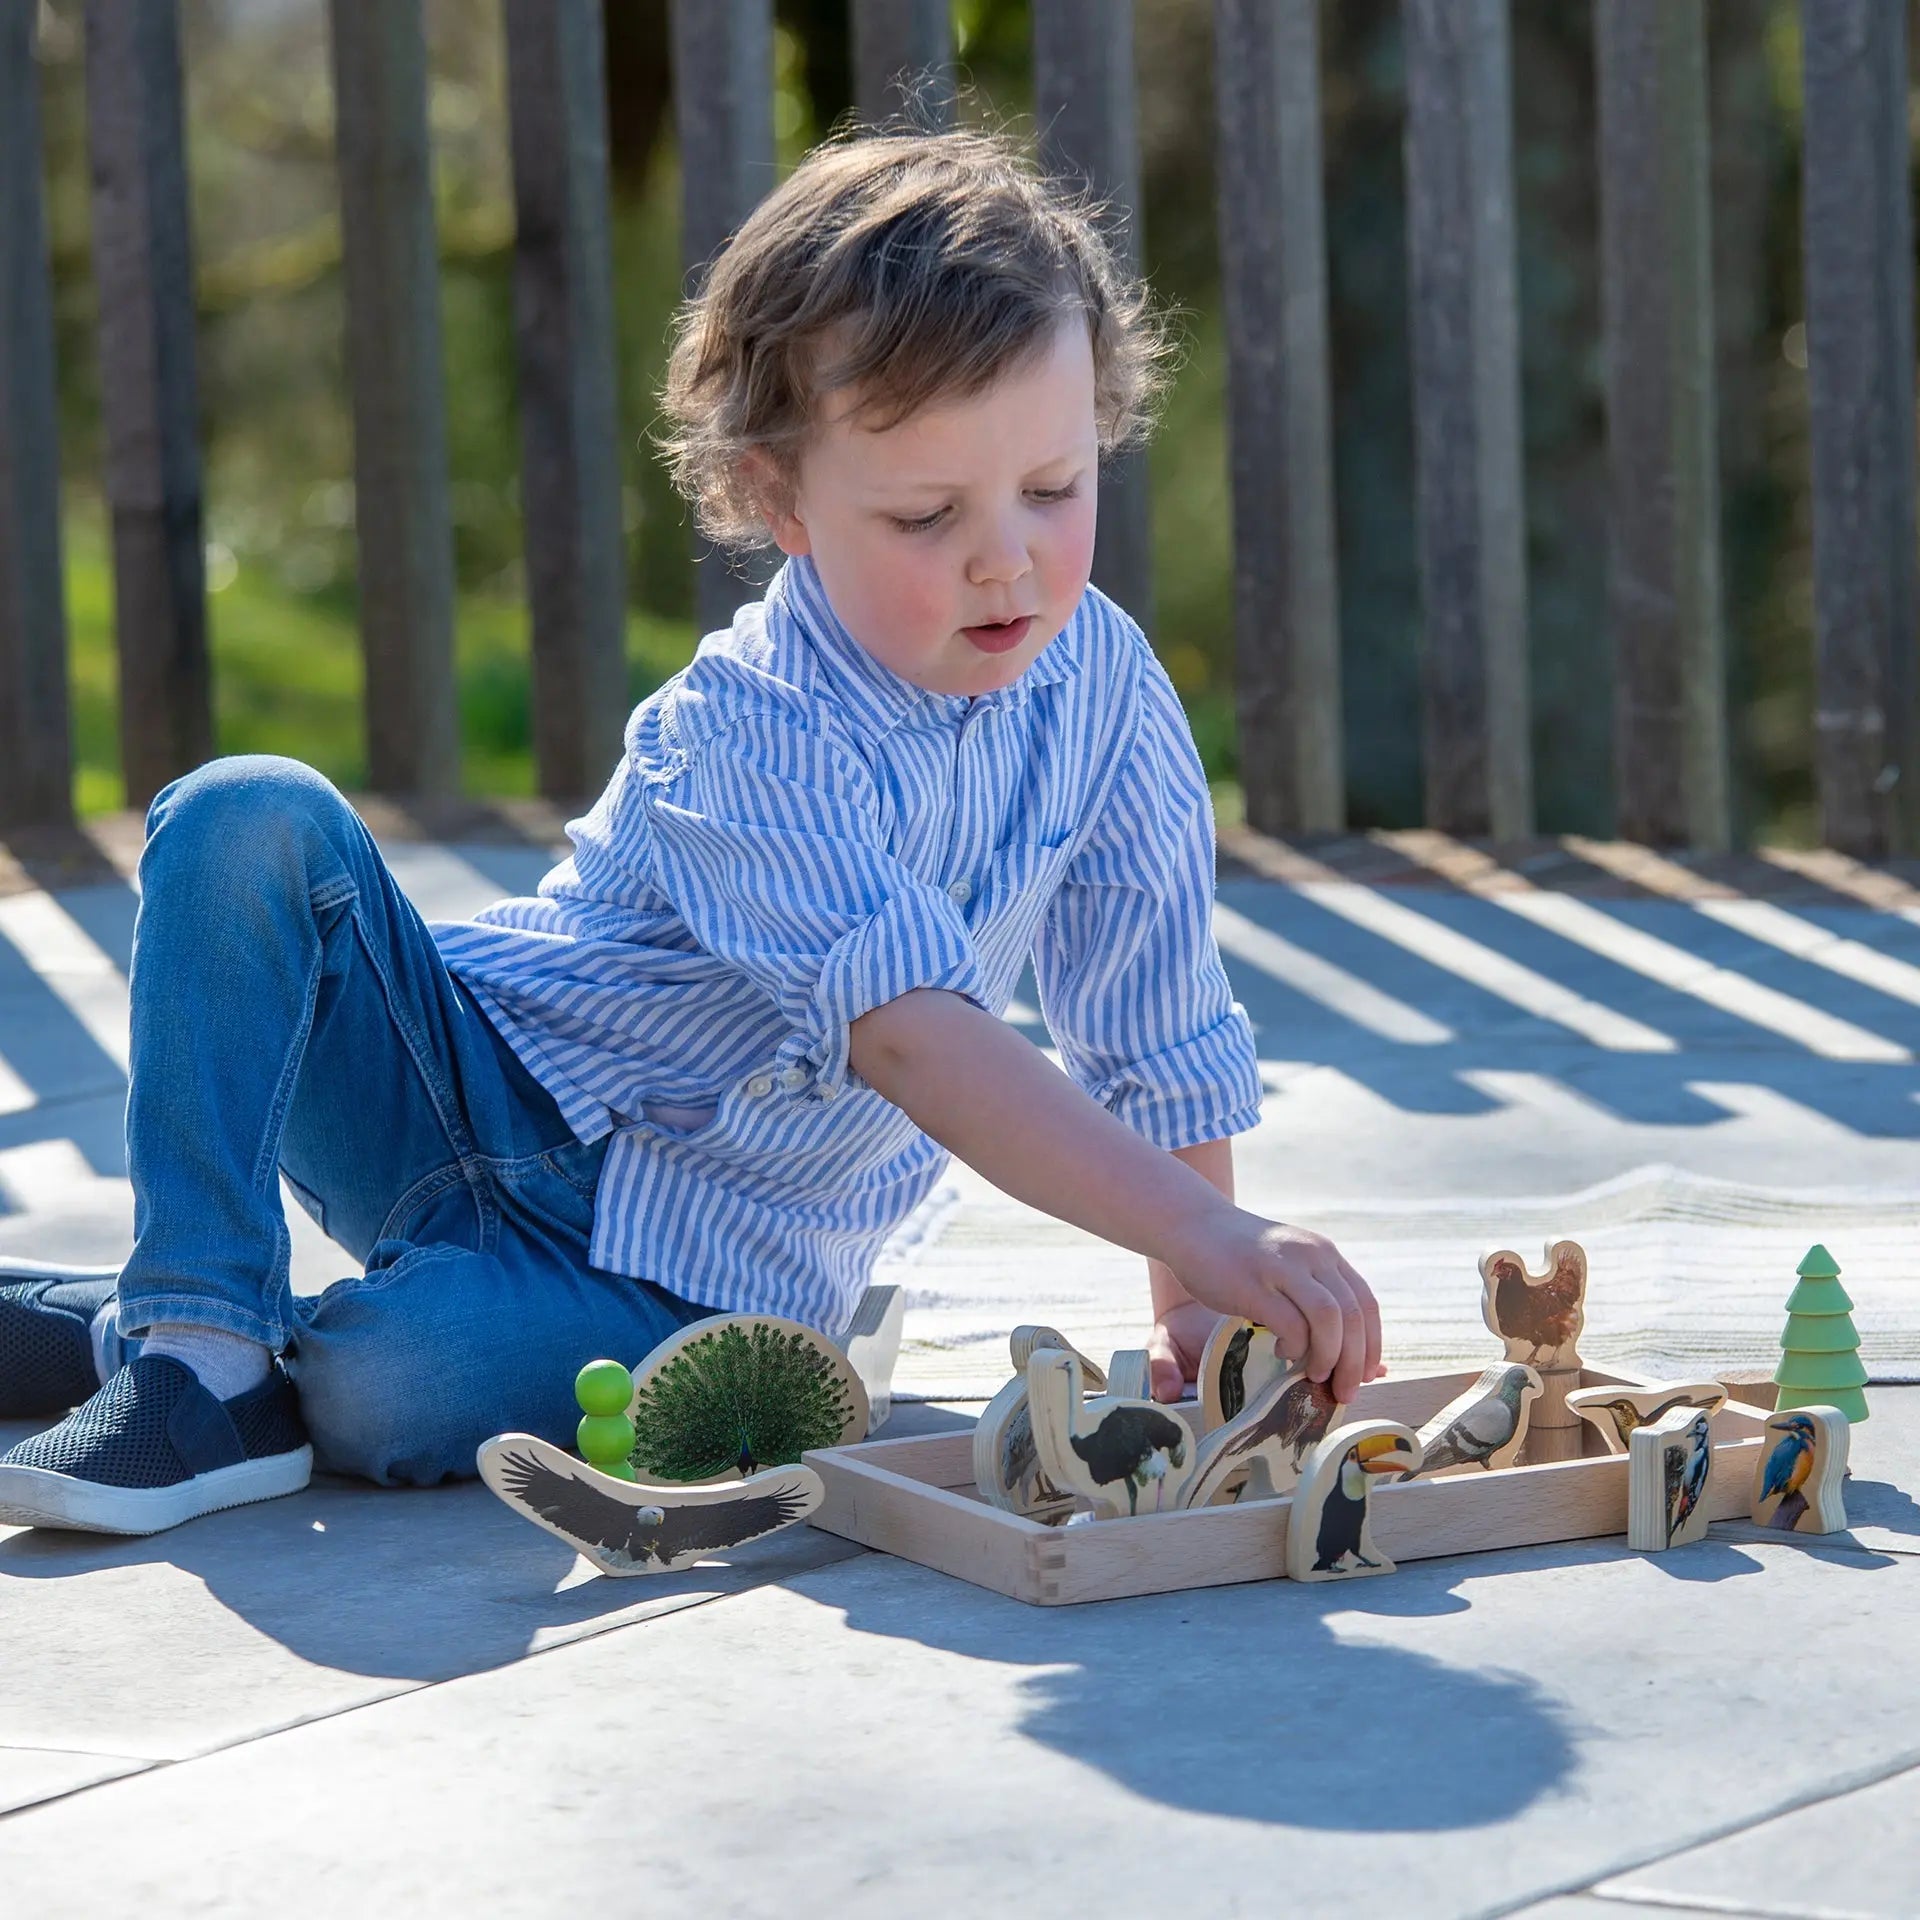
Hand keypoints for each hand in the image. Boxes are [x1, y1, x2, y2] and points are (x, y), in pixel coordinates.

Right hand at [1160, 1208, 1385, 1405]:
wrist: (1192, 1223)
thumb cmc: (1240, 1255)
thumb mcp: (1288, 1265)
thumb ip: (1314, 1296)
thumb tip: (1348, 1348)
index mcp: (1324, 1254)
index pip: (1366, 1303)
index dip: (1372, 1345)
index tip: (1367, 1376)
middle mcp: (1310, 1256)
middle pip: (1353, 1316)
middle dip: (1355, 1363)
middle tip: (1344, 1392)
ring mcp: (1281, 1268)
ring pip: (1328, 1319)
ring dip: (1329, 1357)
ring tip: (1315, 1375)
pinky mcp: (1253, 1284)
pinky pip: (1289, 1324)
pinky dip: (1293, 1347)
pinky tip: (1280, 1351)